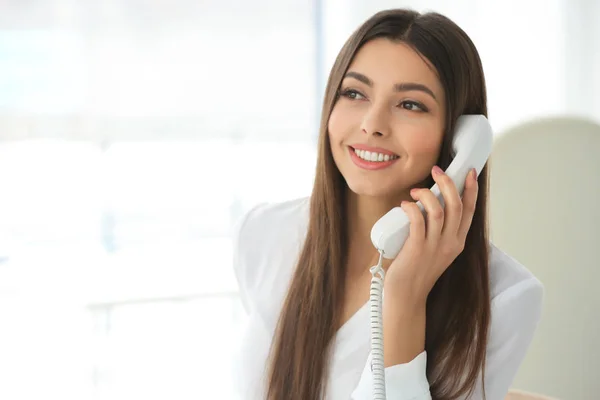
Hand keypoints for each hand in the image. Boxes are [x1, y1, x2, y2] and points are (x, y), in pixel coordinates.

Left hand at [384, 165, 478, 306]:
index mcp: (457, 242)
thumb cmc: (416, 270)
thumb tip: (426, 204)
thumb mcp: (436, 250)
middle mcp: (450, 243)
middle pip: (456, 206)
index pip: (469, 211)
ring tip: (415, 191)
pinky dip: (412, 208)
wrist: (407, 295)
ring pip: (439, 211)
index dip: (471, 189)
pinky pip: (418, 221)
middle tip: (437, 171)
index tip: (468, 172)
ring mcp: (435, 247)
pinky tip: (405, 204)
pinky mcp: (418, 249)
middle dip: (448, 183)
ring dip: (427, 195)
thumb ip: (436, 231)